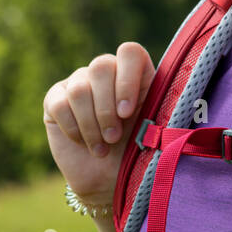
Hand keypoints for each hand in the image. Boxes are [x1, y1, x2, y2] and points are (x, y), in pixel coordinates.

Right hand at [43, 41, 155, 206]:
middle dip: (107, 108)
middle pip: (101, 66)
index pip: (130, 52)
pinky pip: (58, 104)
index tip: (128, 112)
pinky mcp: (55, 99)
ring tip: (102, 147)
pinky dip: (73, 128)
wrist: (110, 179)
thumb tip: (175, 98)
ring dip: (91, 124)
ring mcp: (79, 82)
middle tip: (115, 137)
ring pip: (79, 88)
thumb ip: (160, 105)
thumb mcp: (155, 127)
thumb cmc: (139, 150)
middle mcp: (106, 72)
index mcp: (136, 72)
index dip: (127, 79)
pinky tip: (84, 143)